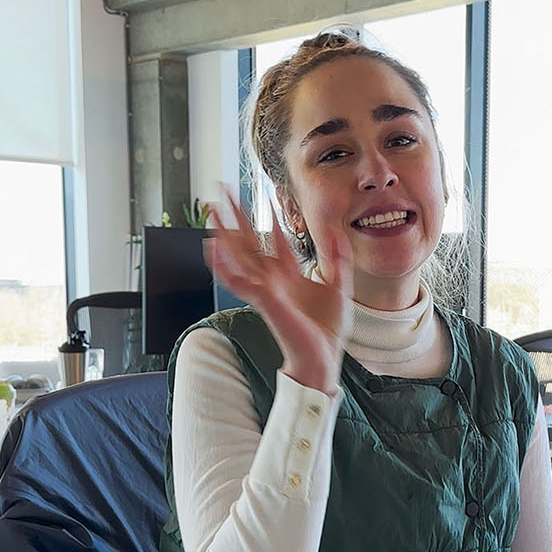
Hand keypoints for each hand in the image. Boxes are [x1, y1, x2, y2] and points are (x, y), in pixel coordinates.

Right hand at [205, 192, 352, 395]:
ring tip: (211, 211)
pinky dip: (222, 265)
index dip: (274, 219)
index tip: (269, 197)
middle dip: (237, 216)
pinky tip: (211, 248)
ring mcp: (265, 288)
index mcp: (290, 276)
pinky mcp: (263, 299)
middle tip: (223, 193)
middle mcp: (273, 279)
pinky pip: (237, 280)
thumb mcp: (340, 288)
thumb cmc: (327, 332)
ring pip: (237, 255)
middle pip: (250, 241)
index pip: (277, 241)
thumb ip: (338, 260)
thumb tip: (336, 232)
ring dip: (223, 232)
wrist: (323, 358)